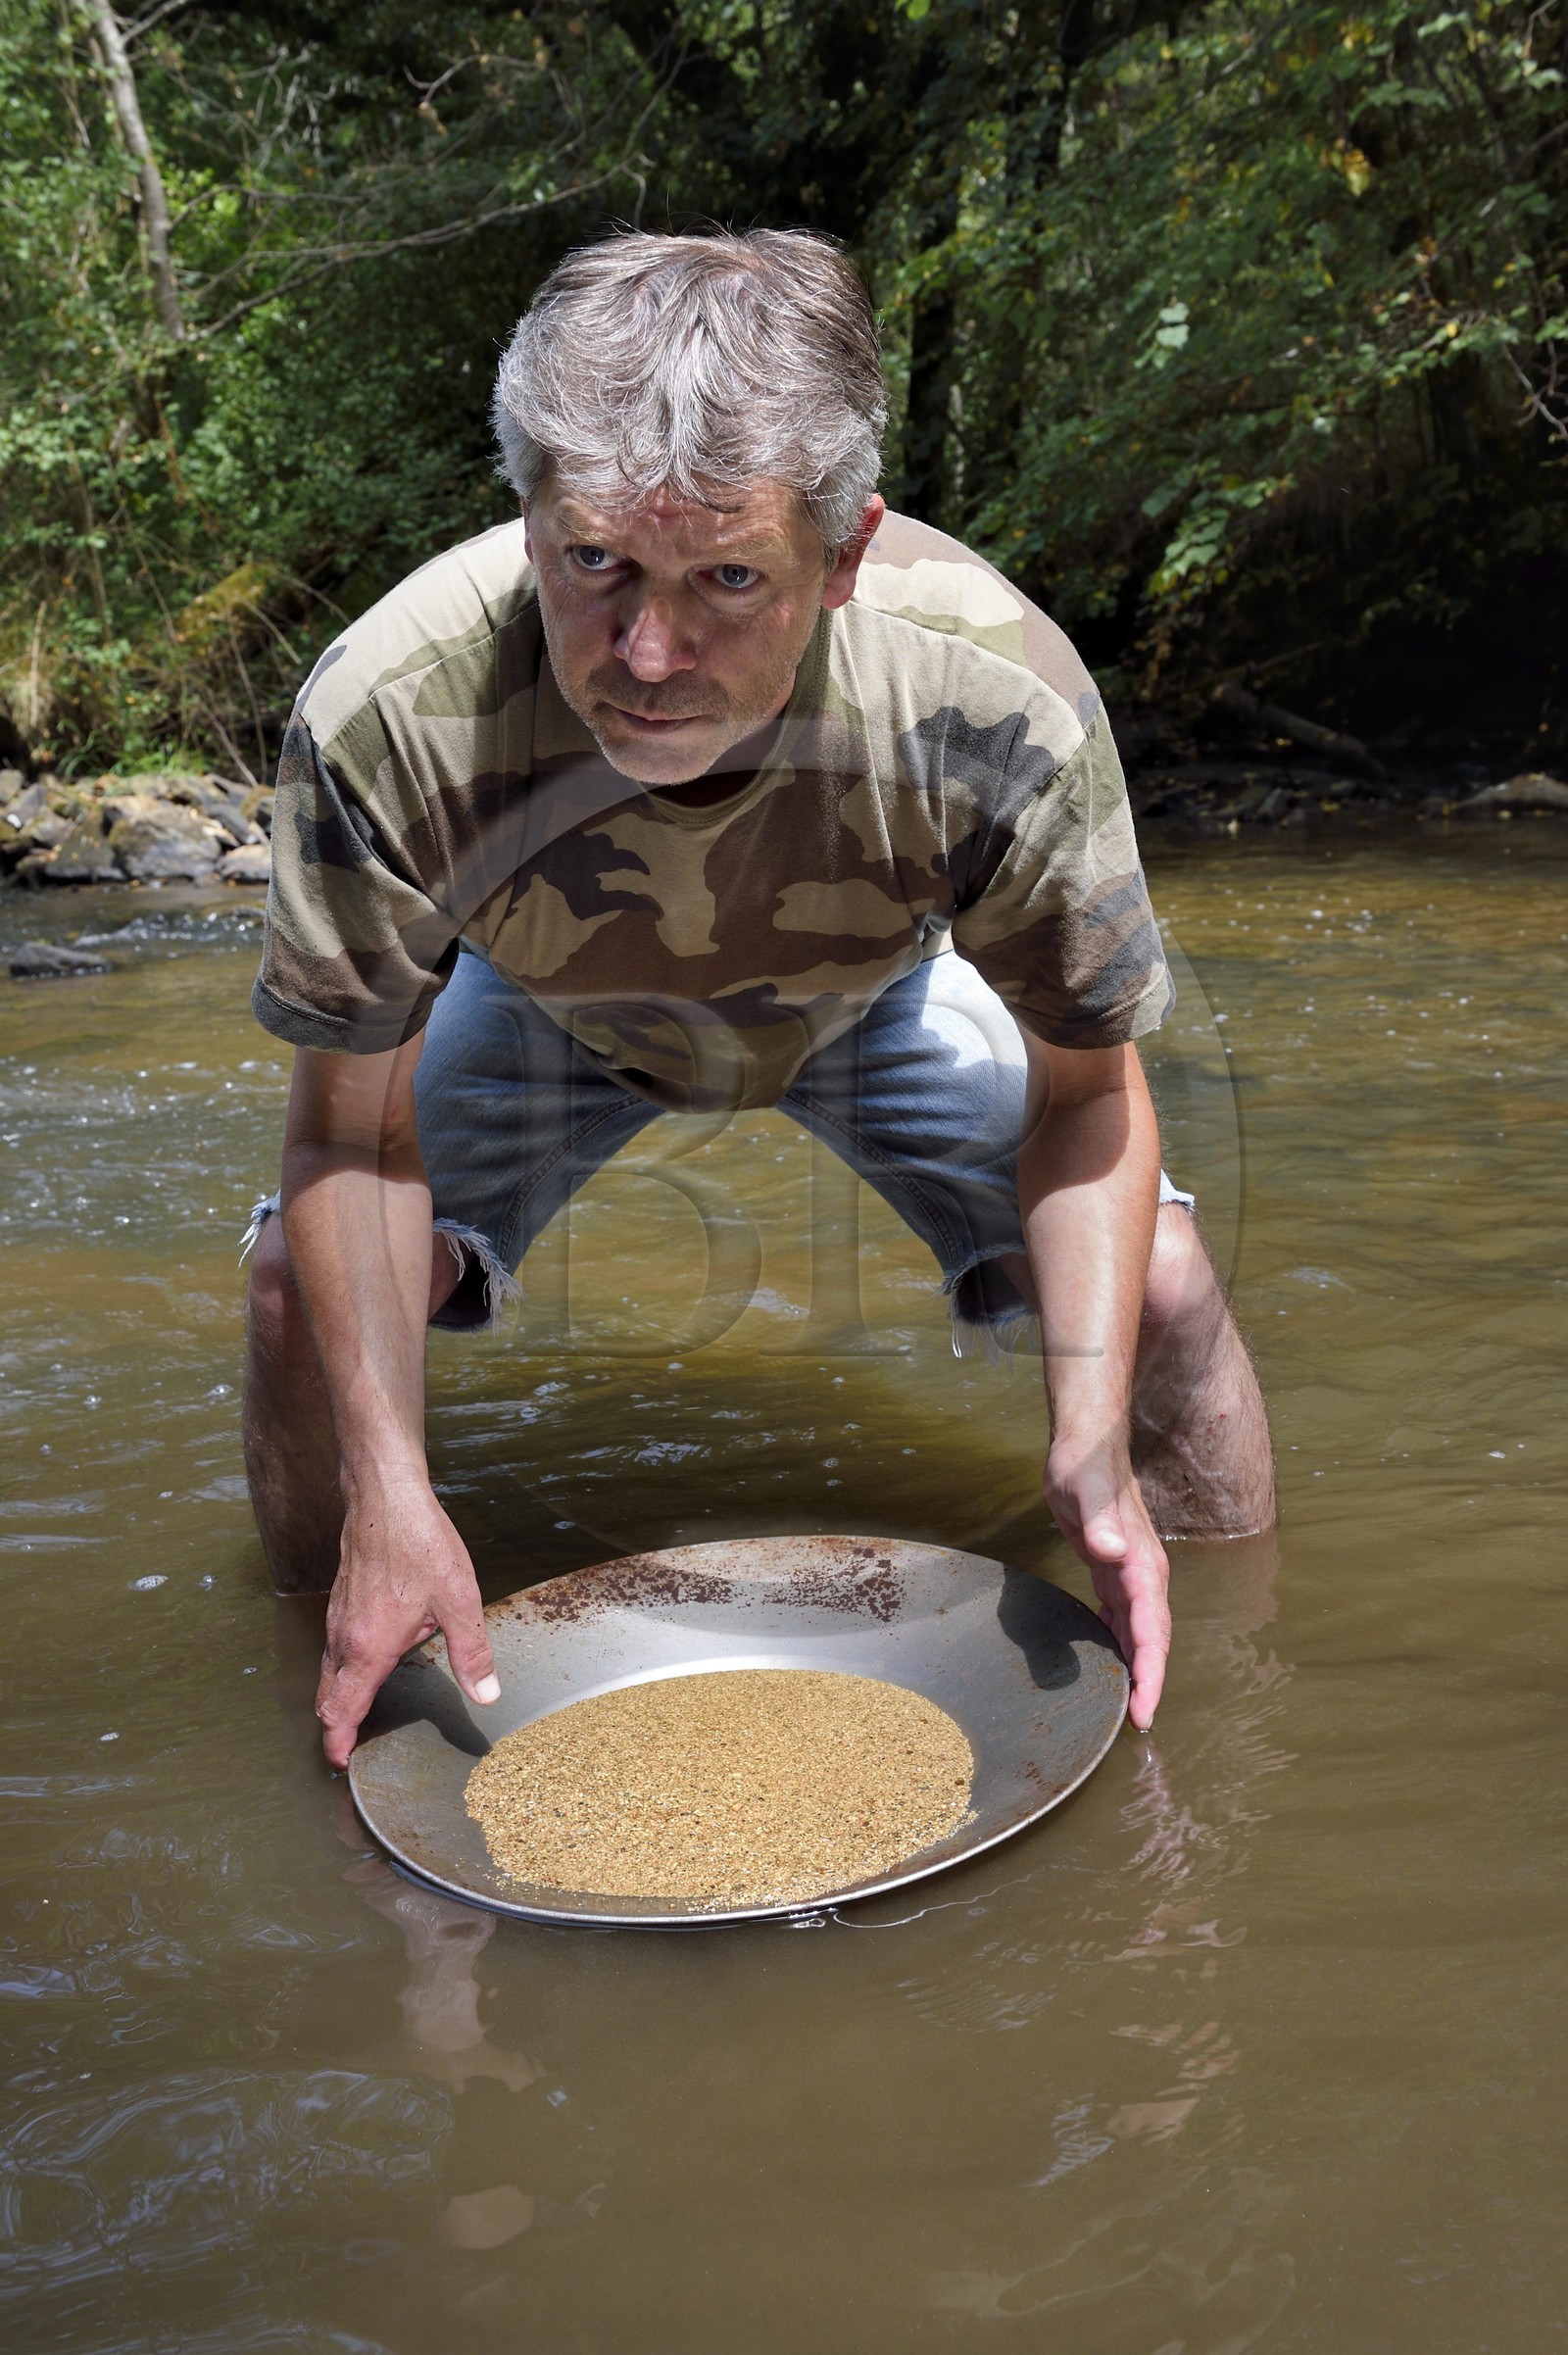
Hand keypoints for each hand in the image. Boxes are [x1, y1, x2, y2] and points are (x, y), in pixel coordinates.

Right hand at [316, 1474, 499, 1768]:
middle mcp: (345, 1637)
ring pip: (328, 1670)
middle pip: (327, 1696)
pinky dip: (340, 1668)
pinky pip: (333, 1645)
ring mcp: (338, 1616)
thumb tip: (485, 1695)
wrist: (385, 1496)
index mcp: (369, 1647)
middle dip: (335, 1726)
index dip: (338, 1743)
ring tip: (356, 1714)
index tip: (342, 1763)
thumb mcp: (458, 1601)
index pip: (342, 1710)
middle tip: (347, 1748)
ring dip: (337, 1696)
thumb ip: (471, 1653)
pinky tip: (365, 1661)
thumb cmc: (419, 1544)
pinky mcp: (341, 1598)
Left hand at [1044, 1436, 1170, 1730]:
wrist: (1085, 1445)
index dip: (1150, 1674)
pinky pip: (1122, 1617)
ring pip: (1139, 1632)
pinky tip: (1106, 1661)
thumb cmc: (1084, 1467)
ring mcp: (1130, 1574)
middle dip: (1149, 1683)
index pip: (1151, 1631)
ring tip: (1128, 1706)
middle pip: (1151, 1640)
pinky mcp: (1112, 1571)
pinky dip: (1119, 1644)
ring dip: (1136, 1668)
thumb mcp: (1083, 1490)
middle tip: (1138, 1724)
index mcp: (1140, 1565)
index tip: (1144, 1711)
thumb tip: (1110, 1552)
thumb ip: (1098, 1522)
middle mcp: (1142, 1574)